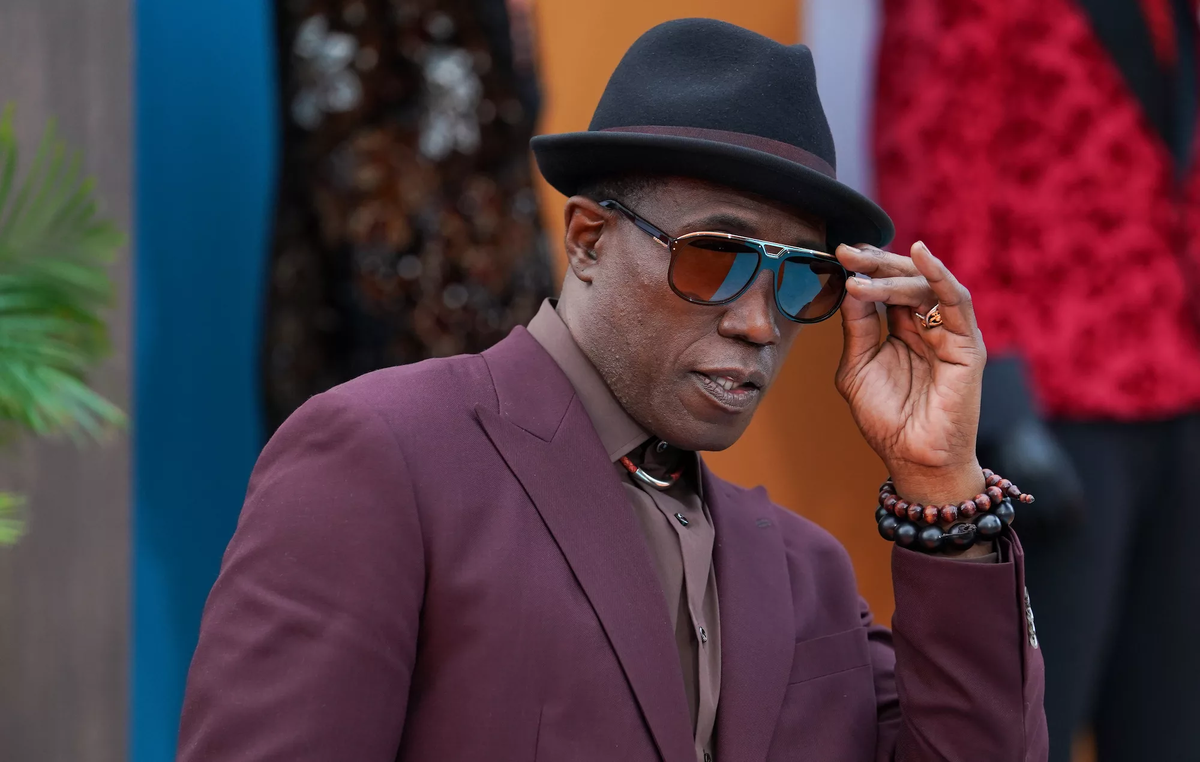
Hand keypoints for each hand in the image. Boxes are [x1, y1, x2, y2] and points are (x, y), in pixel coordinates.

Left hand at [834, 242, 985, 505]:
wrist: (912, 459)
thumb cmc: (887, 420)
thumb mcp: (857, 367)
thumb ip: (857, 327)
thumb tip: (851, 284)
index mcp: (902, 330)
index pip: (885, 287)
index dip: (864, 268)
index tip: (837, 254)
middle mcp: (927, 326)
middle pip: (904, 279)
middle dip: (874, 262)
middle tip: (846, 252)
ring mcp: (948, 333)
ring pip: (924, 286)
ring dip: (891, 273)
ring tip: (860, 268)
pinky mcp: (966, 344)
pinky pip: (957, 300)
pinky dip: (939, 274)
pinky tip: (920, 255)